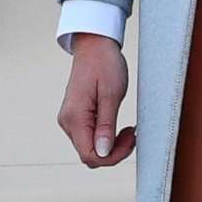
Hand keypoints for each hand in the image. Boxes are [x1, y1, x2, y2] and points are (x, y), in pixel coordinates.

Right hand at [58, 35, 134, 166]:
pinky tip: (118, 127)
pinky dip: (106, 137)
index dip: (112, 157)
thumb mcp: (111, 94)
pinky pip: (90, 137)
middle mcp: (68, 122)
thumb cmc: (104, 64)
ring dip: (111, 145)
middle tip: (132, 135)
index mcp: (75, 117)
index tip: (131, 141)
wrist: (94, 45)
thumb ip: (106, 126)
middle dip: (114, 152)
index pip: (90, 155)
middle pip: (90, 154)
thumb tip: (103, 153)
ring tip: (128, 130)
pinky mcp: (77, 116)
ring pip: (90, 148)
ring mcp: (71, 120)